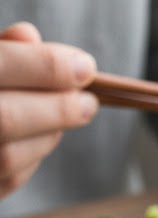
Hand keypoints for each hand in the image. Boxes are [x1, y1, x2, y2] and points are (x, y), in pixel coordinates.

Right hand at [0, 22, 97, 198]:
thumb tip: (31, 37)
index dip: (45, 67)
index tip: (85, 66)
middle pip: (5, 118)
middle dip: (56, 109)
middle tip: (88, 102)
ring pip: (8, 156)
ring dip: (47, 135)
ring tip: (62, 116)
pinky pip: (6, 181)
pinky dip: (30, 158)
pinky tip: (36, 139)